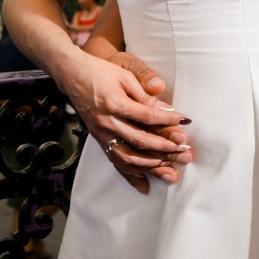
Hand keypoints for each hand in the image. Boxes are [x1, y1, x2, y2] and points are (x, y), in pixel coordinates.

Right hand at [61, 49, 193, 196]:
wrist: (74, 76)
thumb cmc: (102, 72)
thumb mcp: (125, 76)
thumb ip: (145, 95)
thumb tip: (166, 111)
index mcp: (114, 104)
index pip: (146, 117)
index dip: (167, 121)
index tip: (185, 122)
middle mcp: (107, 124)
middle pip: (140, 141)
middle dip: (165, 149)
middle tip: (185, 153)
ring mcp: (101, 135)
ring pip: (128, 158)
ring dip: (151, 167)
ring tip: (171, 172)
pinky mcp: (99, 142)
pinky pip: (115, 162)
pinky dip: (131, 175)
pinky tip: (145, 185)